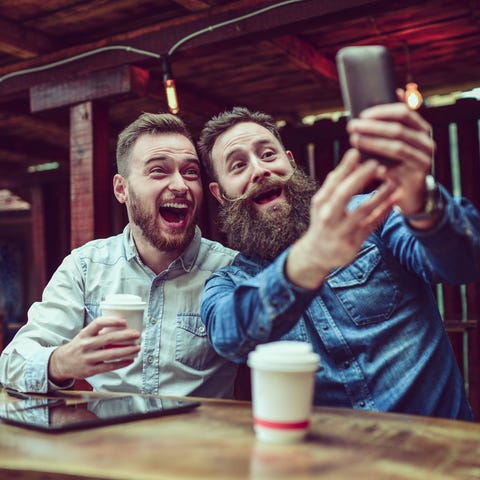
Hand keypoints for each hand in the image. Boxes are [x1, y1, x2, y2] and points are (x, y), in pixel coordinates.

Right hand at [48, 316, 140, 382]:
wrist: (61, 363)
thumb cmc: (78, 346)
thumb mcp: (84, 335)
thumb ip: (98, 331)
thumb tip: (121, 325)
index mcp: (84, 334)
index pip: (98, 323)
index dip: (112, 321)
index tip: (124, 321)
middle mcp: (85, 345)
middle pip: (108, 338)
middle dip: (125, 336)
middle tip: (137, 334)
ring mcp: (88, 358)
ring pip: (111, 354)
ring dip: (127, 351)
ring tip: (137, 347)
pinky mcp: (91, 370)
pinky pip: (109, 367)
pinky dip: (122, 363)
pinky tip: (130, 360)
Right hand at [286, 149, 395, 288]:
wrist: (317, 253)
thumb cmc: (323, 220)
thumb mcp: (323, 202)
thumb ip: (337, 181)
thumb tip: (353, 155)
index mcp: (320, 203)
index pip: (332, 182)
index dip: (344, 167)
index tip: (357, 152)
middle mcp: (327, 216)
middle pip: (343, 194)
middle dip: (359, 178)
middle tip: (376, 163)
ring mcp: (340, 231)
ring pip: (362, 211)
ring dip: (379, 196)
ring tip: (394, 183)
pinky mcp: (352, 243)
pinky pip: (371, 225)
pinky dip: (383, 212)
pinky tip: (393, 202)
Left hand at [346, 101, 435, 215]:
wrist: (410, 192)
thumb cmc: (399, 162)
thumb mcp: (399, 141)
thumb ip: (394, 121)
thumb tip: (396, 92)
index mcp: (422, 130)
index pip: (405, 113)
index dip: (383, 112)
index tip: (363, 114)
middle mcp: (426, 143)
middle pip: (398, 130)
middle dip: (372, 127)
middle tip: (352, 127)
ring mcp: (423, 160)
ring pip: (396, 148)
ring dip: (372, 143)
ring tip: (355, 140)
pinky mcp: (416, 177)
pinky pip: (395, 170)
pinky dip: (378, 166)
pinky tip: (363, 163)